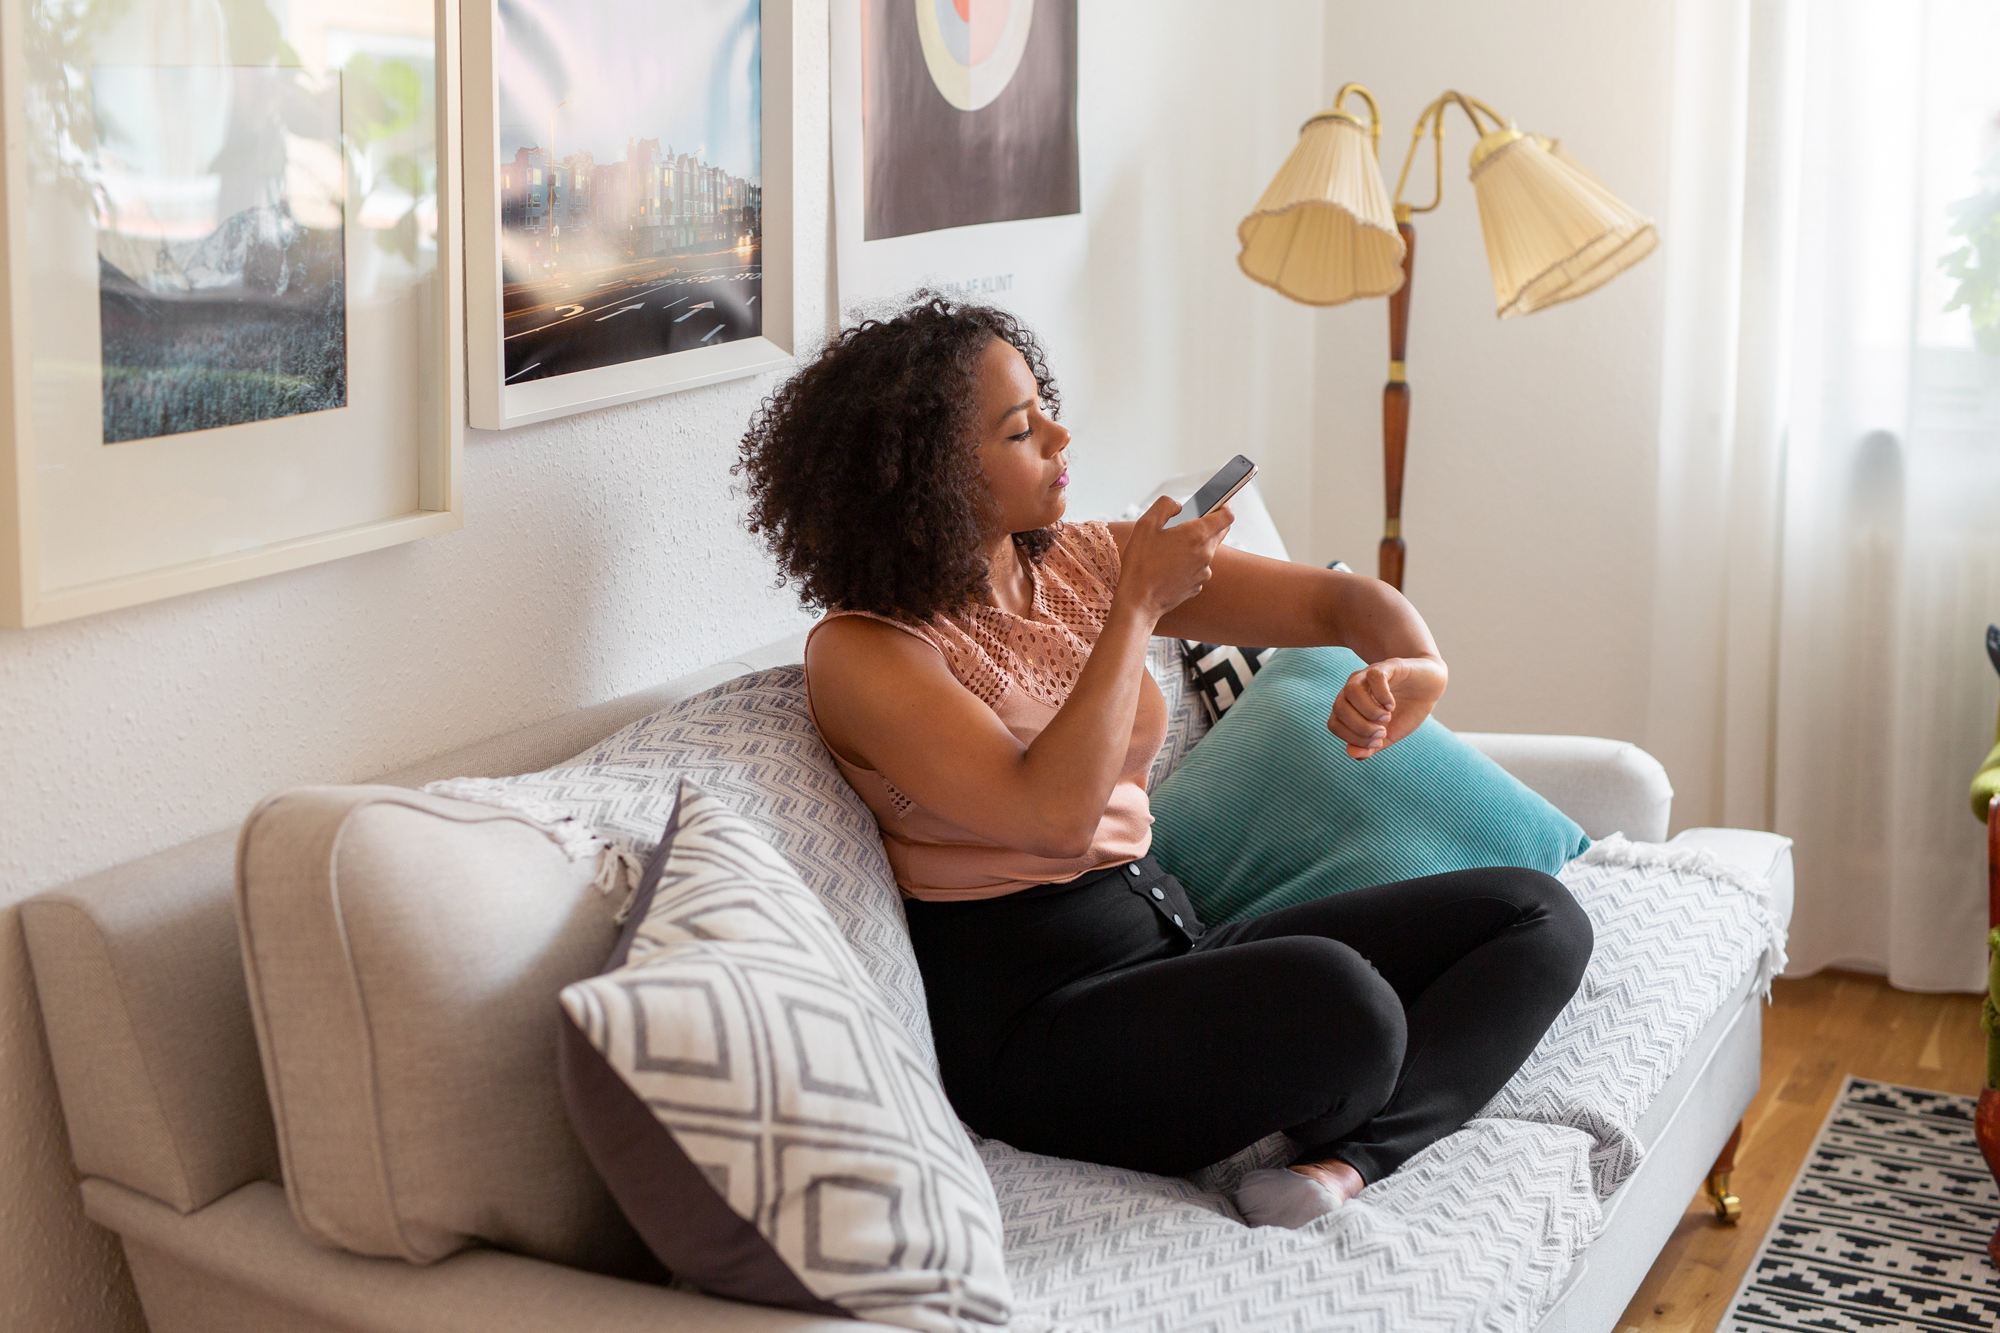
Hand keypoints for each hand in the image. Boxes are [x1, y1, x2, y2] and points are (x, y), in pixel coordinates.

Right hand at [1114, 496, 1233, 622]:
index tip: (1220, 501)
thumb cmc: (1140, 563)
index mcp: (1196, 535)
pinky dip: (1190, 562)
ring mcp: (1203, 572)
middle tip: (1192, 519)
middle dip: (1211, 522)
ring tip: (1172, 546)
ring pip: (1208, 550)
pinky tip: (1170, 565)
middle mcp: (1206, 554)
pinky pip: (1199, 568)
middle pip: (1220, 532)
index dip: (1226, 505)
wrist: (1138, 601)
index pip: (1227, 515)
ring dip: (1197, 544)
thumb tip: (1179, 506)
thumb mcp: (1145, 524)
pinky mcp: (1197, 585)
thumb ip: (1165, 506)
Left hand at [1328, 656, 1446, 759]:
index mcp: (1350, 705)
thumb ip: (1370, 746)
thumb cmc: (1406, 711)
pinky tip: (1392, 705)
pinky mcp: (1388, 666)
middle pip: (1339, 708)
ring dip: (1368, 711)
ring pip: (1351, 690)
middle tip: (1382, 731)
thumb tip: (1351, 753)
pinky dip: (1382, 695)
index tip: (1377, 742)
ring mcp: (1369, 674)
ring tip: (1386, 718)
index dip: (1352, 738)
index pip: (1334, 724)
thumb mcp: (1390, 735)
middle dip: (1360, 727)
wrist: (1430, 687)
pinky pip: (1375, 676)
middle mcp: (1354, 687)